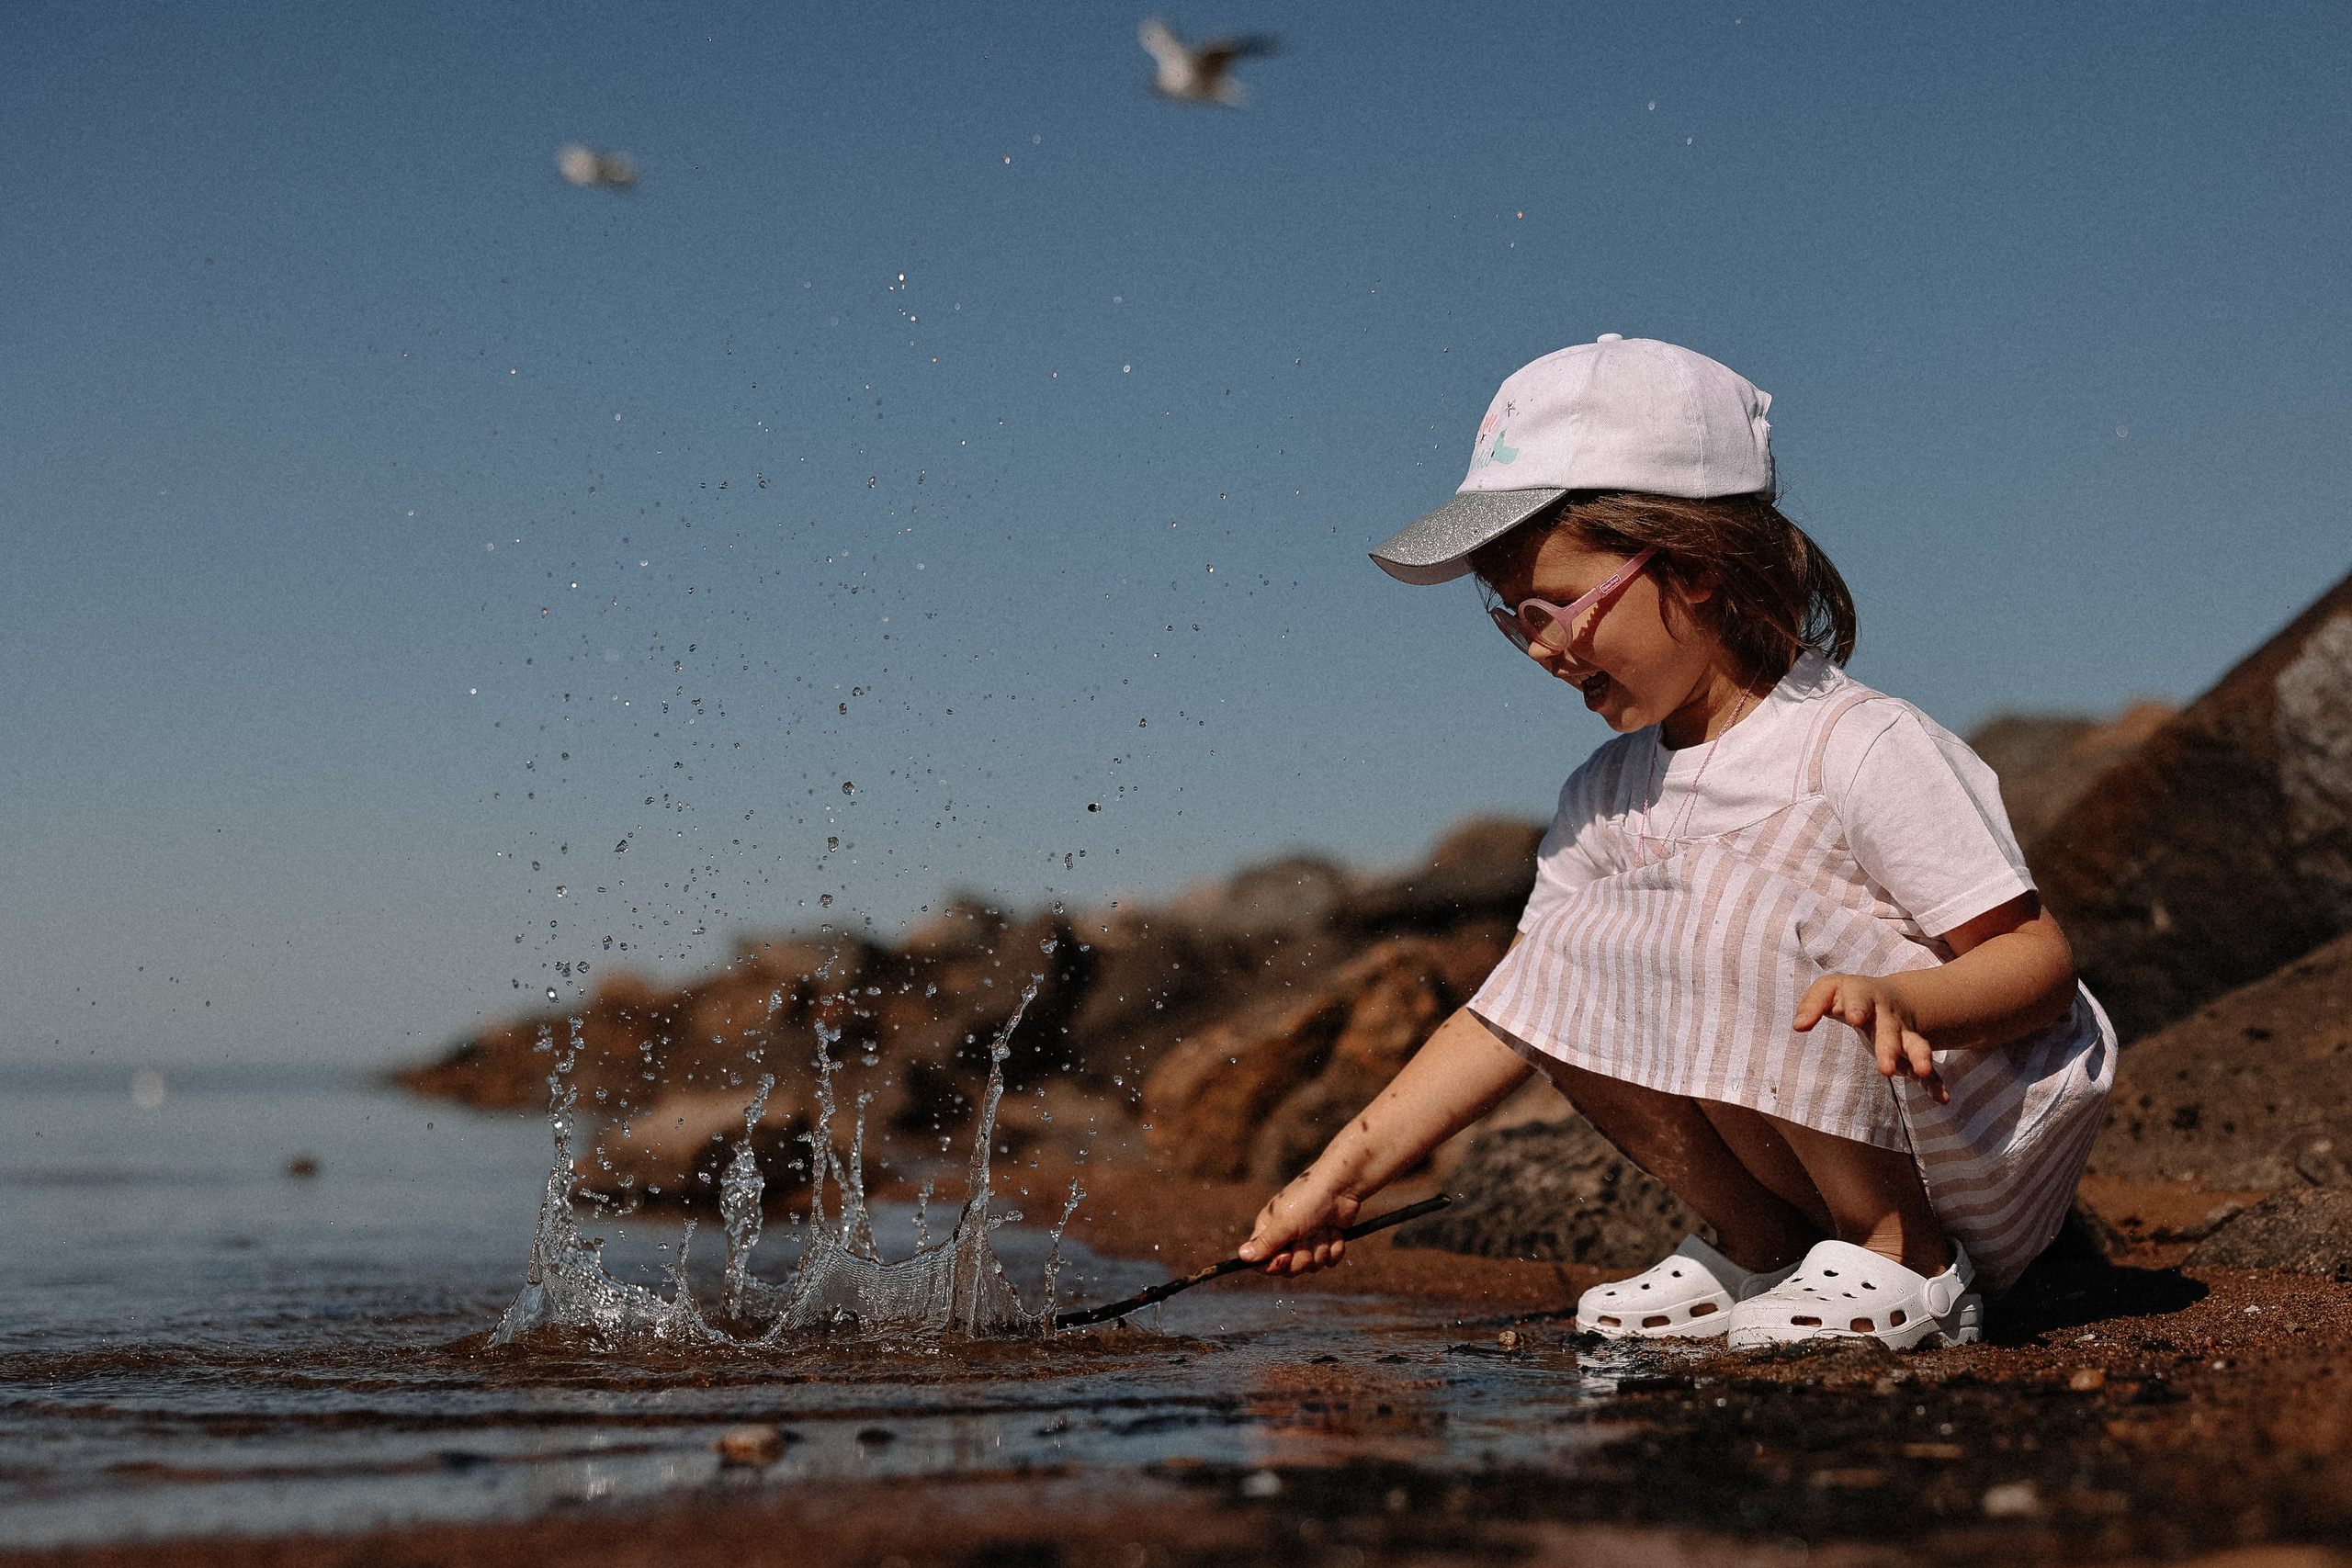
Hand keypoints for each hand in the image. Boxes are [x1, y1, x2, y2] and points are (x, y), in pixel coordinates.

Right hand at [1235, 1167, 1364, 1275]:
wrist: (1342, 1186)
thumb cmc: (1308, 1199)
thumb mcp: (1284, 1222)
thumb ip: (1265, 1243)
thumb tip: (1241, 1257)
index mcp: (1269, 1231)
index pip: (1263, 1263)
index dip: (1275, 1265)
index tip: (1286, 1255)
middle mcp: (1286, 1238)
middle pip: (1289, 1269)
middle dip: (1303, 1255)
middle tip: (1307, 1235)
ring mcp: (1308, 1241)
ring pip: (1311, 1266)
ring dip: (1321, 1247)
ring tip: (1322, 1227)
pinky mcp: (1327, 1243)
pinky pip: (1329, 1261)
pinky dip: (1334, 1247)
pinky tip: (1334, 1230)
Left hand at [1794, 972, 1948, 1104]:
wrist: (1889, 997)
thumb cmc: (1849, 996)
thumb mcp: (1830, 990)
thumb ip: (1812, 1004)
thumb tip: (1799, 1026)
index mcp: (1865, 998)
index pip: (1859, 999)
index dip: (1856, 1007)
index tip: (1854, 1018)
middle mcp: (1888, 1016)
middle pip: (1890, 1030)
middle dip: (1889, 1047)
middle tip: (1885, 1069)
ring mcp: (1904, 1035)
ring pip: (1915, 1045)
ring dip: (1919, 1058)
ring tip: (1923, 1072)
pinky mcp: (1912, 1054)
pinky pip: (1929, 1070)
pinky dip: (1935, 1084)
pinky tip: (1942, 1099)